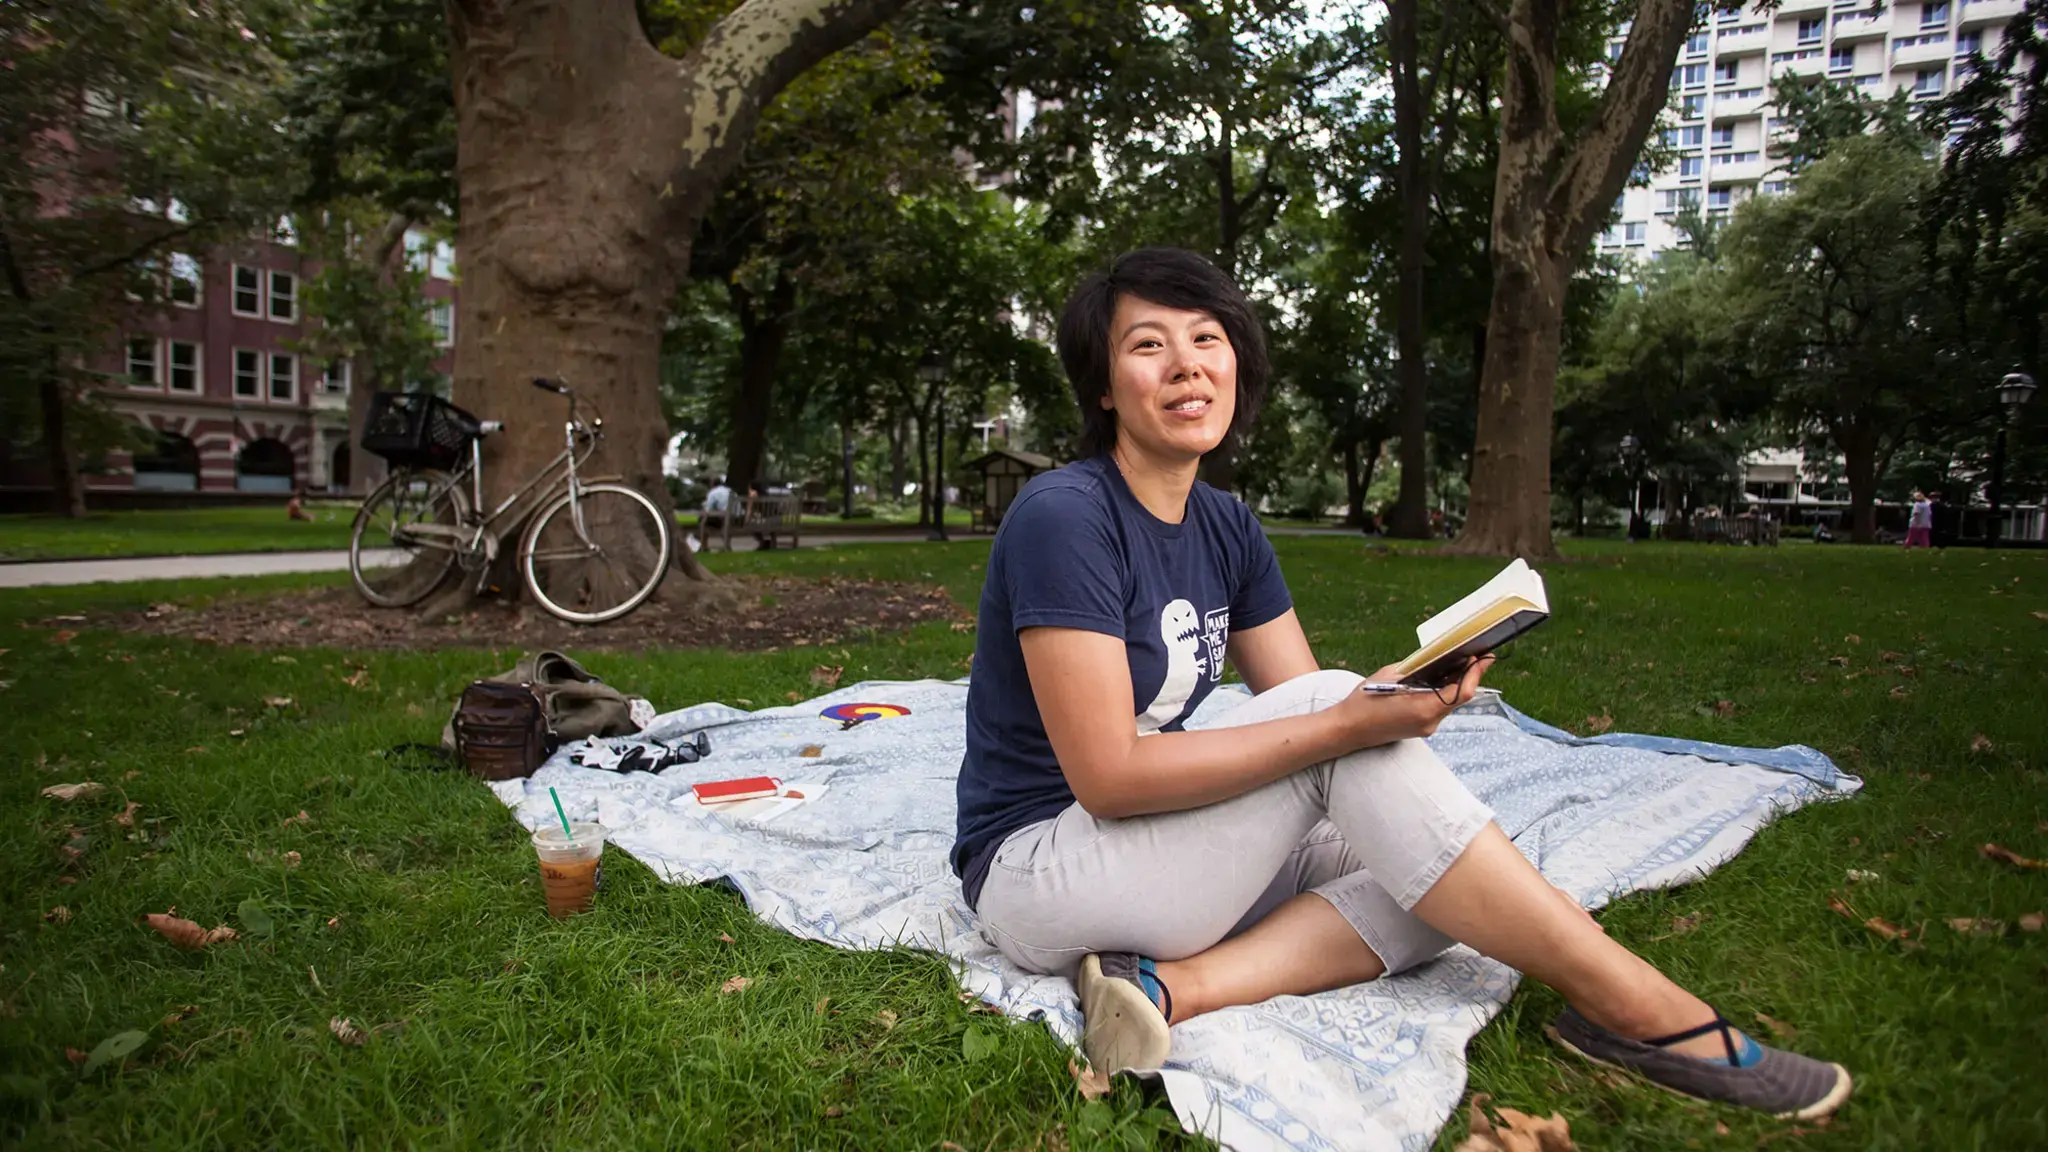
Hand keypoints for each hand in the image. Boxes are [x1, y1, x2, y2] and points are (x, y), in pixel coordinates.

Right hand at [1338, 654, 1495, 743]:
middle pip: (1459, 698)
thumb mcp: (1390, 675)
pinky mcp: (1420, 728)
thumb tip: (1436, 658)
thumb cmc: (1365, 700)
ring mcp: (1426, 727)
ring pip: (1450, 704)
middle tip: (1475, 657)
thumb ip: (1416, 668)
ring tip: (1458, 665)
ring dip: (1455, 685)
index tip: (1483, 658)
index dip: (1475, 674)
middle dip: (1468, 677)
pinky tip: (1440, 681)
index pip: (1461, 692)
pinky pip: (1438, 709)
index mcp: (1424, 708)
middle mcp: (1430, 721)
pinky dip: (1443, 694)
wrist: (1348, 730)